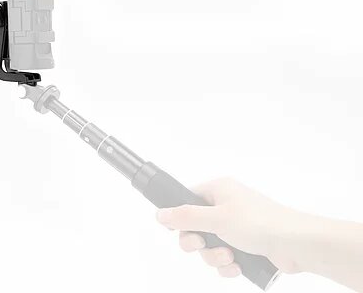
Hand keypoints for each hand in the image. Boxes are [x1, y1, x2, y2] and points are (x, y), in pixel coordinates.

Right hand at [156, 177, 302, 277]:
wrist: (297, 245)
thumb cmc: (259, 223)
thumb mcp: (217, 219)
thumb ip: (186, 217)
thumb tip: (159, 213)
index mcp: (218, 190)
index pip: (188, 200)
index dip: (181, 218)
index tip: (180, 231)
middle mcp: (225, 205)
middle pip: (196, 226)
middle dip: (199, 243)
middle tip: (202, 246)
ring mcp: (236, 226)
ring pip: (210, 245)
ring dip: (215, 256)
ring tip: (230, 257)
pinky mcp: (245, 244)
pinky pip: (225, 256)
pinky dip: (228, 264)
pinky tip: (237, 266)